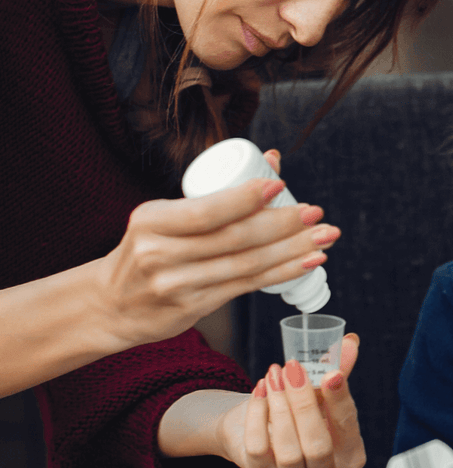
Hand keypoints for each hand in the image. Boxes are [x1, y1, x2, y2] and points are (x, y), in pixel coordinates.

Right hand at [97, 148, 338, 349]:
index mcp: (152, 220)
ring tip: (323, 237)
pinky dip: (281, 274)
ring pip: (246, 265)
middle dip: (283, 224)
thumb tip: (272, 159)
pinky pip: (246, 287)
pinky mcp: (192, 308)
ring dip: (292, 251)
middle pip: (234, 238)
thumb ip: (216, 194)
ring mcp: (176, 285)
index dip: (247, 198)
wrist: (112, 304)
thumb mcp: (166, 217)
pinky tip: (307, 262)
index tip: (282, 186)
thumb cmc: (150, 249)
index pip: (207, 210)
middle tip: (316, 213)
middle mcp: (160, 254)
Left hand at [219, 333, 366, 467]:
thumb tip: (350, 342)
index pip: (348, 429)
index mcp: (350, 456)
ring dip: (279, 407)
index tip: (331, 374)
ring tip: (274, 374)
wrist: (264, 426)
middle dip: (303, 404)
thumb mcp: (324, 392)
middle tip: (293, 368)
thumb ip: (338, 370)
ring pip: (287, 452)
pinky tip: (260, 389)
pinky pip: (258, 448)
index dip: (339, 400)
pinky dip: (257, 415)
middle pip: (317, 447)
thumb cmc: (304, 410)